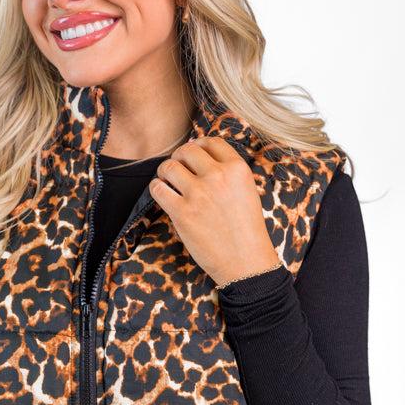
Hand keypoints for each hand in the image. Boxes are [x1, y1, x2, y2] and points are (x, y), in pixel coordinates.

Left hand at [148, 135, 279, 285]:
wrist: (245, 262)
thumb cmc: (246, 230)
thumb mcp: (246, 192)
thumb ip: (228, 173)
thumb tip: (200, 156)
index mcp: (237, 169)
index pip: (212, 142)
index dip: (198, 144)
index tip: (193, 153)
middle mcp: (218, 177)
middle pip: (187, 150)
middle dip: (180, 157)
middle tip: (178, 168)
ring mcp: (198, 194)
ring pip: (169, 166)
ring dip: (165, 171)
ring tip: (168, 180)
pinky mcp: (182, 212)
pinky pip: (158, 188)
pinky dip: (157, 188)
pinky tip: (163, 194)